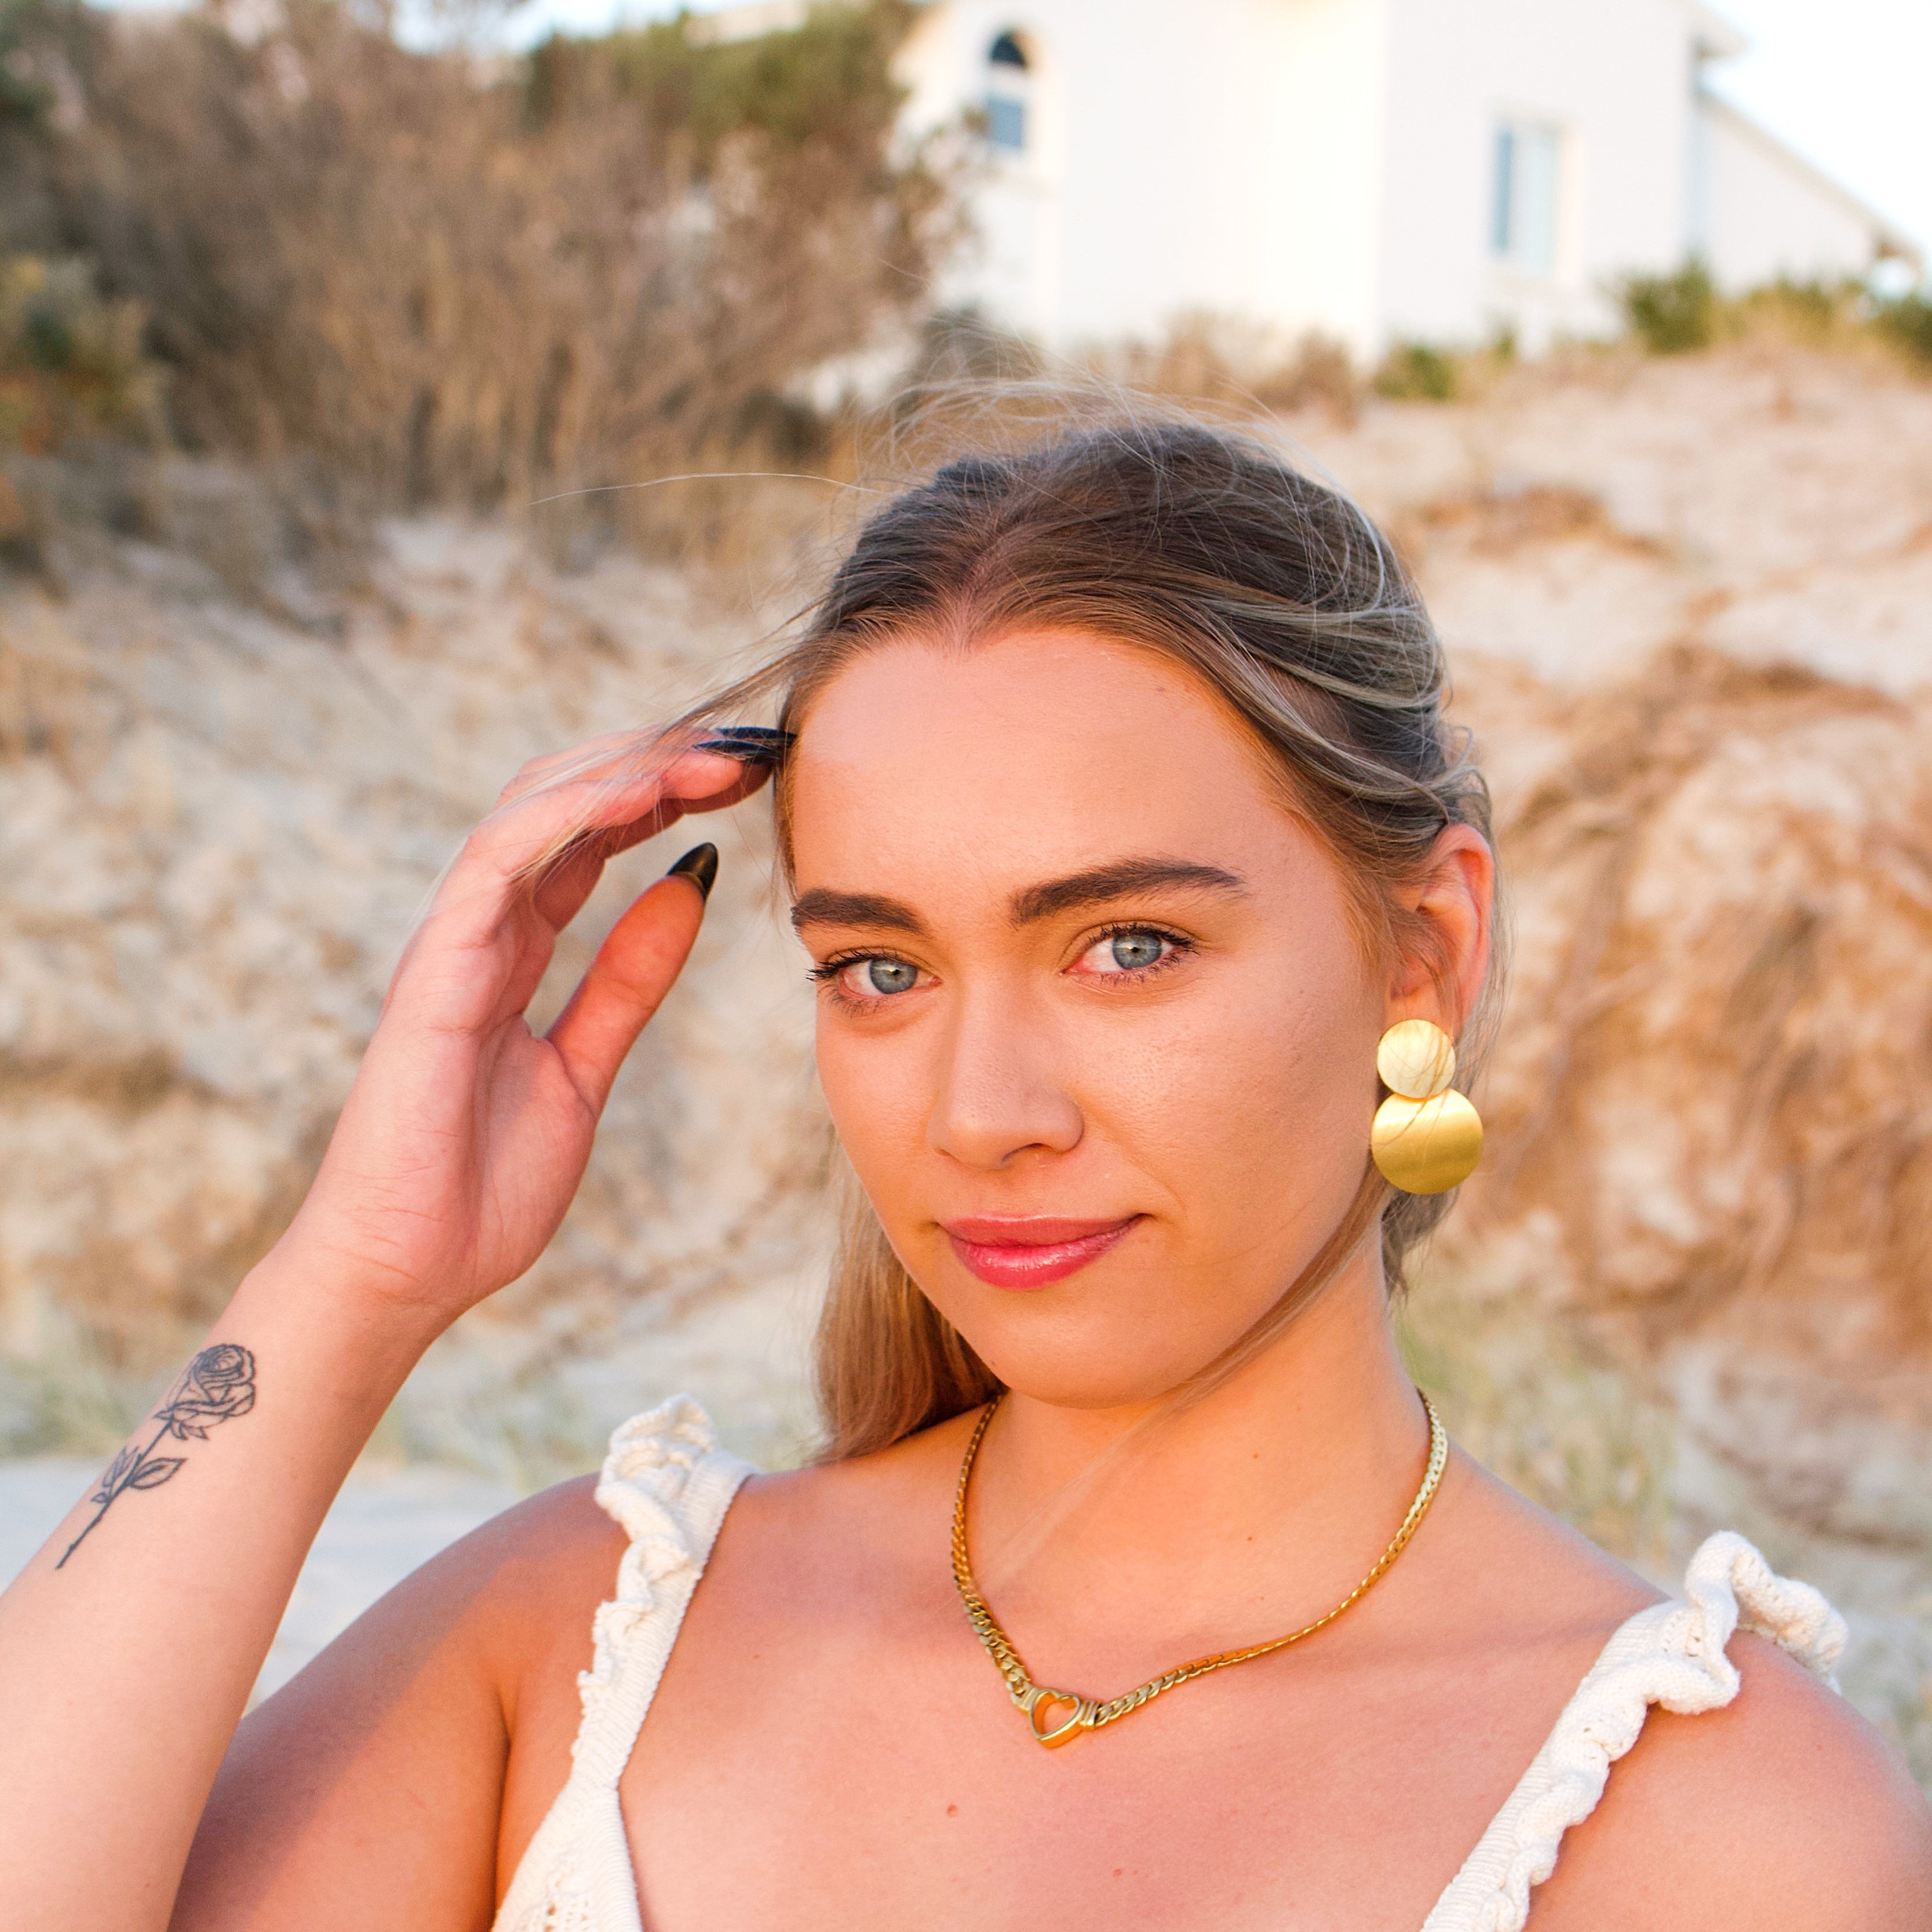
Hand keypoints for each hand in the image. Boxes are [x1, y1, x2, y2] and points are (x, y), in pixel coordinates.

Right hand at [265, 733, 770, 1333]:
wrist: (407, 1272)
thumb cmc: (480, 1184)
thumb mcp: (587, 1066)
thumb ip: (630, 978)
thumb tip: (690, 885)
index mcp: (514, 950)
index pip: (590, 837)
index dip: (664, 794)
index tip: (744, 774)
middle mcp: (480, 930)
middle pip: (566, 805)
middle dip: (655, 765)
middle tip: (743, 747)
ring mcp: (452, 943)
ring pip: (531, 812)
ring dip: (622, 772)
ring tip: (704, 755)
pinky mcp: (433, 972)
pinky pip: (495, 866)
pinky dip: (565, 818)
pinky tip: (635, 794)